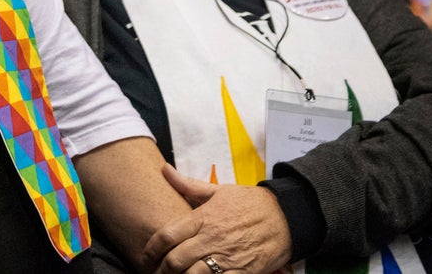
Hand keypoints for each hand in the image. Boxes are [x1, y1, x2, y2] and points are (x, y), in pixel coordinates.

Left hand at [141, 164, 291, 273]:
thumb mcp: (218, 190)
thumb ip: (187, 184)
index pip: (167, 235)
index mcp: (202, 218)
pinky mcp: (241, 272)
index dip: (151, 249)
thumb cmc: (250, 203)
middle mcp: (211, 238)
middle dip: (162, 270)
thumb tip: (164, 169)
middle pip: (175, 260)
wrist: (286, 216)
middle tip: (157, 273)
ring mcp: (226, 257)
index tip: (145, 257)